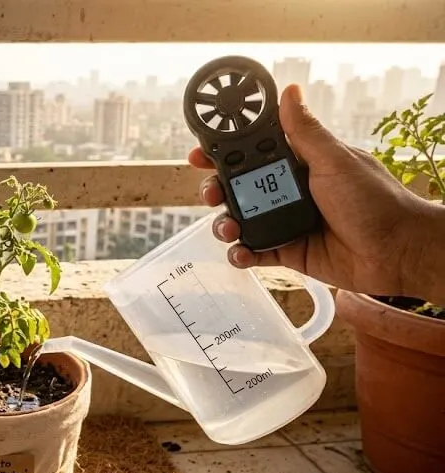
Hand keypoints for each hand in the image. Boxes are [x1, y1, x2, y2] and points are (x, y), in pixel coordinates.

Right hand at [190, 84, 444, 299]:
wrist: (397, 251)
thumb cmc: (376, 200)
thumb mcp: (336, 160)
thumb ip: (305, 131)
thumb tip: (291, 92)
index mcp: (300, 163)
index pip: (253, 153)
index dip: (224, 152)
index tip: (202, 153)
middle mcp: (289, 190)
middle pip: (238, 187)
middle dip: (217, 189)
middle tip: (211, 192)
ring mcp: (286, 221)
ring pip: (240, 220)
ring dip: (224, 223)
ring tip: (228, 227)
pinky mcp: (288, 252)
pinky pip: (254, 252)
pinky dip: (240, 254)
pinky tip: (240, 252)